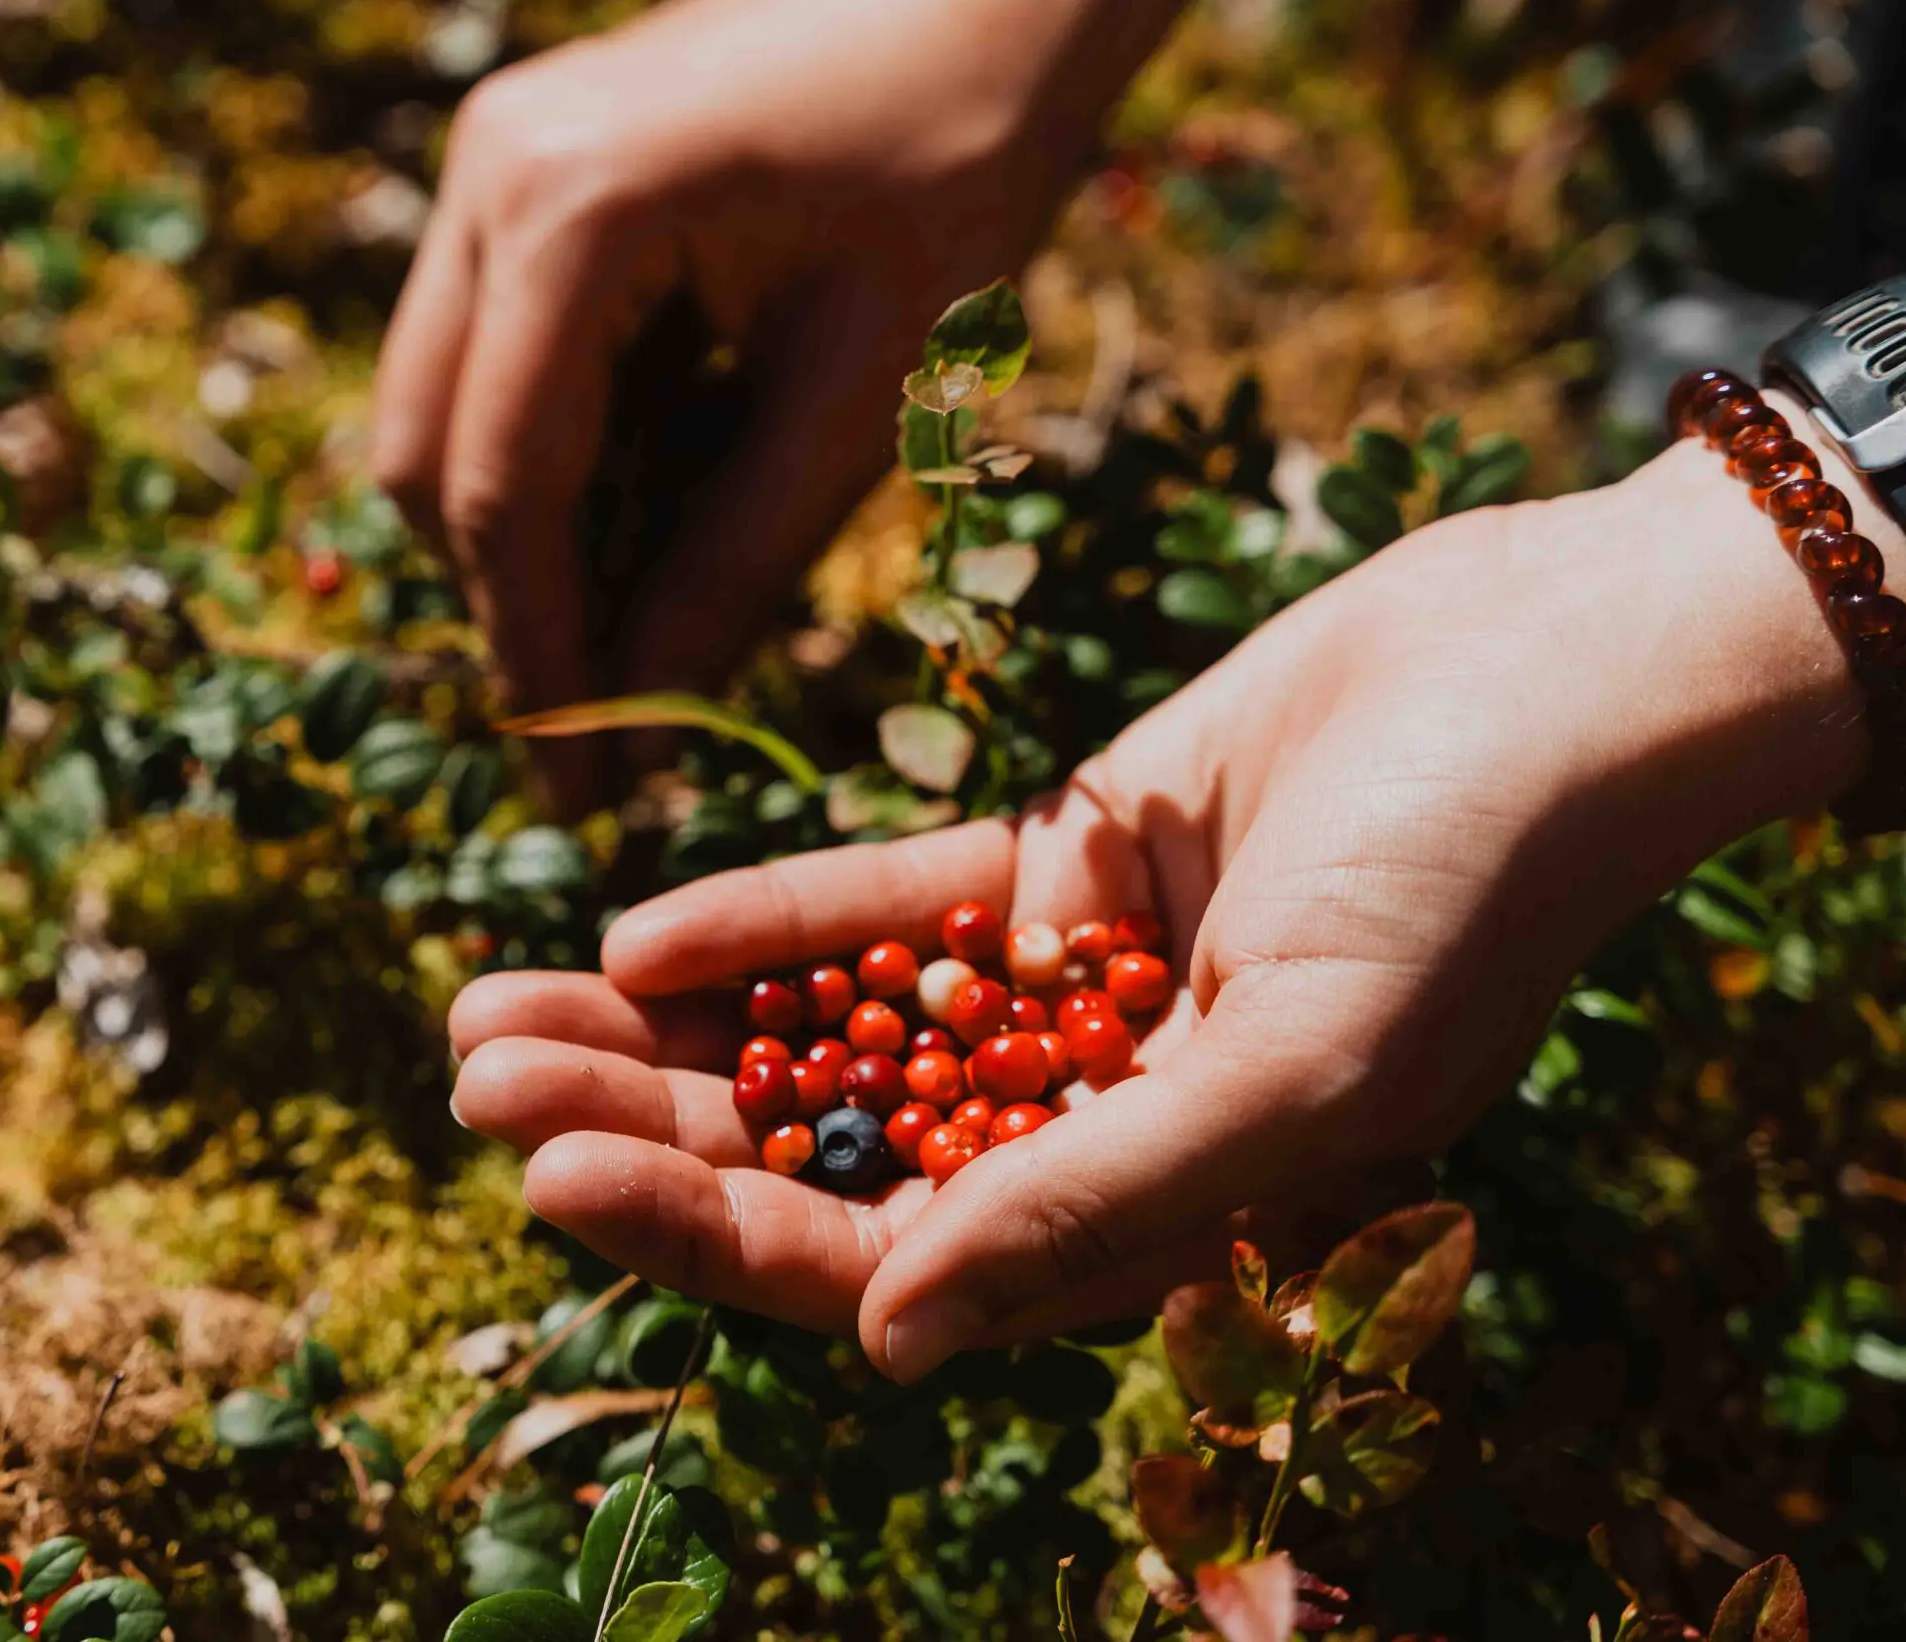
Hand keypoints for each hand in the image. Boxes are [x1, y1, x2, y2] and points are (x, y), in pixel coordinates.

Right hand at [371, 0, 1220, 803]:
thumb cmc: (966, 155)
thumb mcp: (866, 384)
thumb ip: (739, 559)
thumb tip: (639, 718)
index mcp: (570, 216)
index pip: (503, 493)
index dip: (538, 661)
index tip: (577, 791)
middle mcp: (490, 178)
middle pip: (432, 462)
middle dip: (516, 601)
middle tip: (611, 726)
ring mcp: (493, 162)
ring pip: (447, 414)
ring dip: (534, 530)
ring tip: (653, 616)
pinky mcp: (525, 169)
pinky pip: (497, 356)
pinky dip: (560, 450)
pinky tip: (660, 499)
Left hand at [448, 401, 1894, 1377]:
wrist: (1551, 673)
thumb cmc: (1468, 888)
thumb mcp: (1295, 1070)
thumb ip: (1097, 1203)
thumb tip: (887, 1345)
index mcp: (1141, 1217)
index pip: (882, 1262)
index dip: (710, 1233)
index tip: (553, 1178)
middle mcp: (1078, 1126)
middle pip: (814, 1155)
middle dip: (637, 1129)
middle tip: (467, 1082)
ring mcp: (1056, 999)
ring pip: (818, 1039)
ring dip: (657, 1032)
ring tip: (486, 1011)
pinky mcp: (1053, 871)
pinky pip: (880, 911)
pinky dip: (768, 921)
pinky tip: (636, 929)